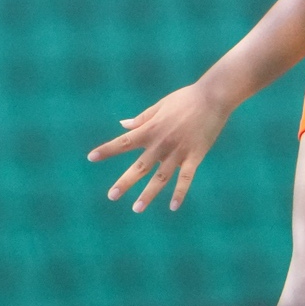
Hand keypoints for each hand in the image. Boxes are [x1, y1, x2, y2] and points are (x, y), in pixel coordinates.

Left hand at [88, 81, 234, 211]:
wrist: (213, 97)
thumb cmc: (185, 99)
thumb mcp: (160, 106)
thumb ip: (141, 119)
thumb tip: (122, 124)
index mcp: (150, 129)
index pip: (124, 142)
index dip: (107, 150)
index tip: (91, 157)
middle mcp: (161, 143)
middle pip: (139, 167)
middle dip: (125, 182)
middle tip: (111, 196)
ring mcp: (178, 152)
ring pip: (160, 178)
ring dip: (148, 194)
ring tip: (137, 208)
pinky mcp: (195, 156)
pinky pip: (186, 179)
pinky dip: (180, 193)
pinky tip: (173, 206)